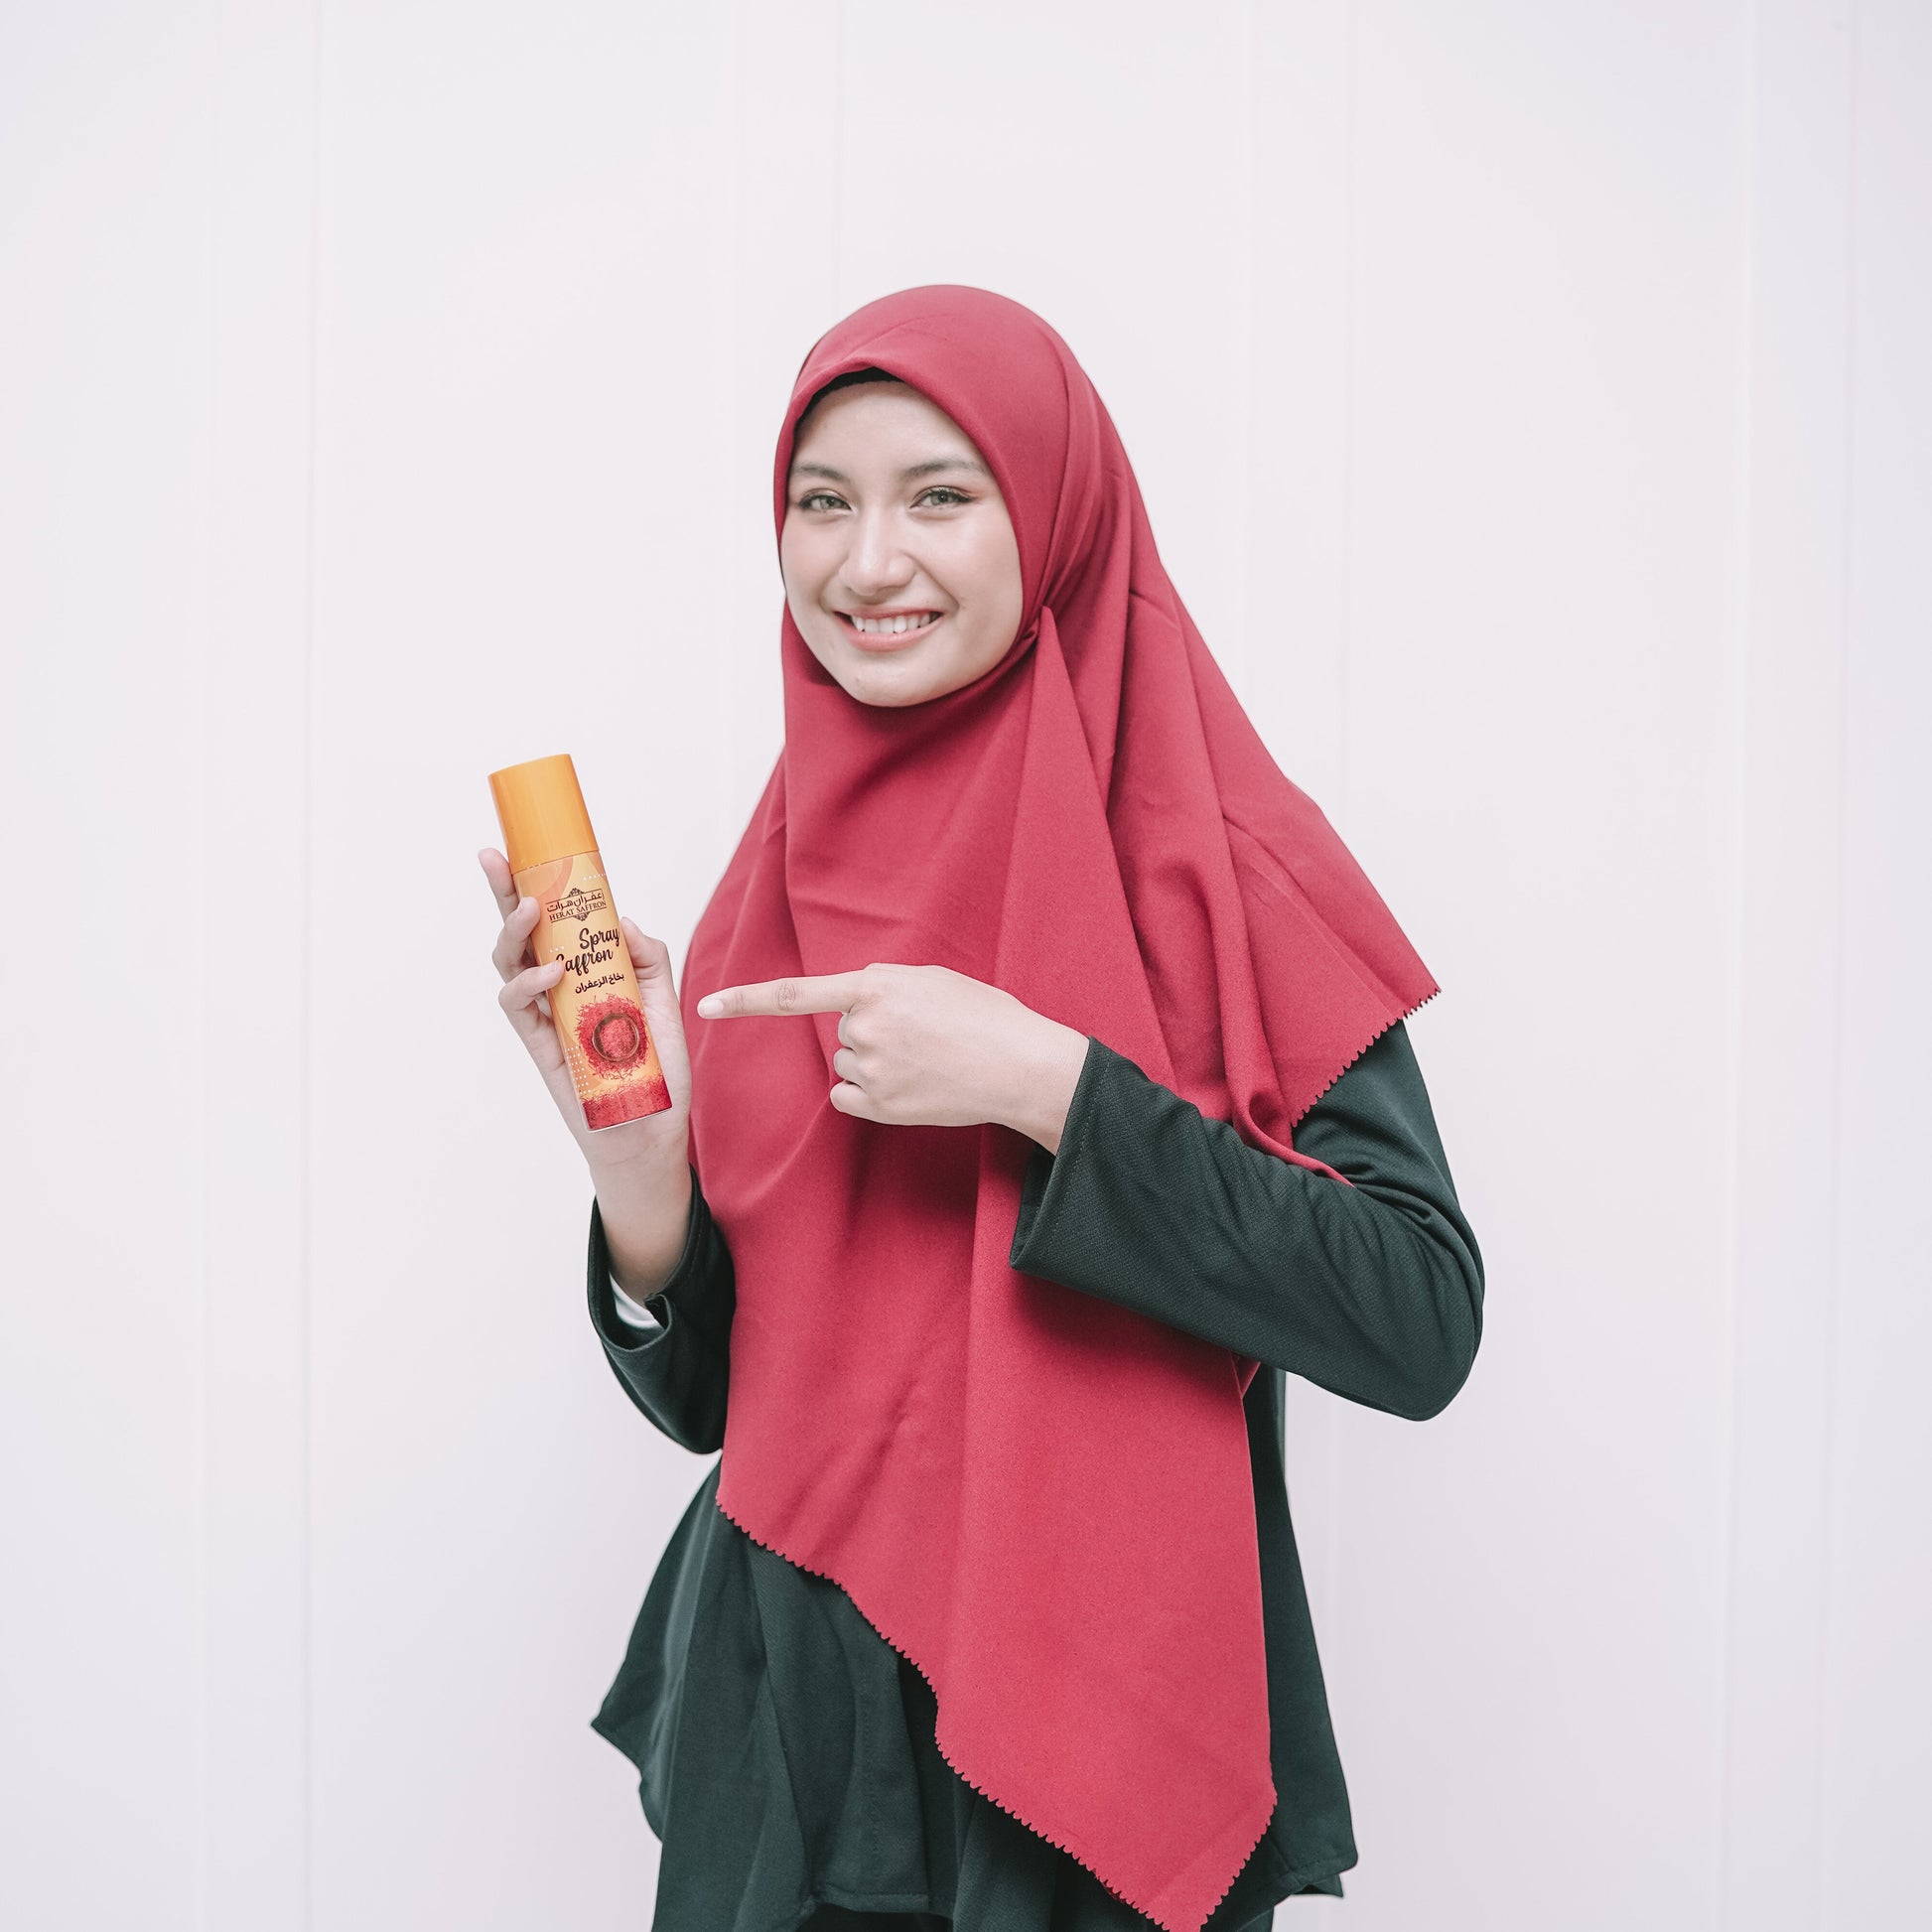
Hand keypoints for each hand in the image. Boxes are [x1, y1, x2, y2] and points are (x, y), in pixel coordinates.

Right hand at [480, 845, 692, 1295]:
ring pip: (508, 963)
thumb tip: (623, 921)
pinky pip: (518, 1007)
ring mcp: (543, 1014)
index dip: (535, 883)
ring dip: (514, 932)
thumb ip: (650, 959)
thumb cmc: (655, 1068)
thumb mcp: (665, 1002)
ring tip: (532, 909)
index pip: (554, 919)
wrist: (652, 1130)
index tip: (522, 844)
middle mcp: (556, 987)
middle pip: (519, 931)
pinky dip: (528, 984)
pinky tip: (550, 971)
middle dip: (503, 891)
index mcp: (584, 970)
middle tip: (494, 856)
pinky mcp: (538, 1045)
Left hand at [696, 962, 1088, 1152]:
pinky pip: (849, 1097)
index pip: (794, 995)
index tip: (706, 1005)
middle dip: (871, 1031)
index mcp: (875, 986)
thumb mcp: (931, 980)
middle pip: (840, 1031)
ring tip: (926, 1060)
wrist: (1020, 1065)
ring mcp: (871, 1070)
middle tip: (922, 1035)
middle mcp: (864, 1027)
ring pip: (847, 1064)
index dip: (745, 1001)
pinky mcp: (880, 1107)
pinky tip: (910, 1086)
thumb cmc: (984, 1017)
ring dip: (876, 1062)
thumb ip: (883, 986)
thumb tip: (852, 1006)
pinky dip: (870, 1094)